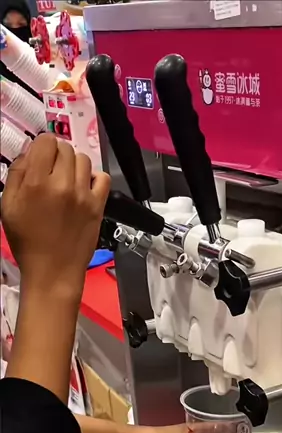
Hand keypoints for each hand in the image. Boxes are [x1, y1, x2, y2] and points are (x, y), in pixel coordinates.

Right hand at [1, 134, 109, 293]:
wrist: (53, 272)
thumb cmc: (27, 242)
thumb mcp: (7, 207)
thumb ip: (16, 175)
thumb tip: (30, 155)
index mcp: (36, 182)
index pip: (47, 141)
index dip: (42, 146)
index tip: (40, 158)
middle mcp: (62, 184)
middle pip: (66, 148)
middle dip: (57, 156)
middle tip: (52, 173)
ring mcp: (83, 195)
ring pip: (83, 160)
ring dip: (74, 165)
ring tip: (67, 181)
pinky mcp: (98, 207)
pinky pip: (103, 178)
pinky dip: (95, 178)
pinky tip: (84, 188)